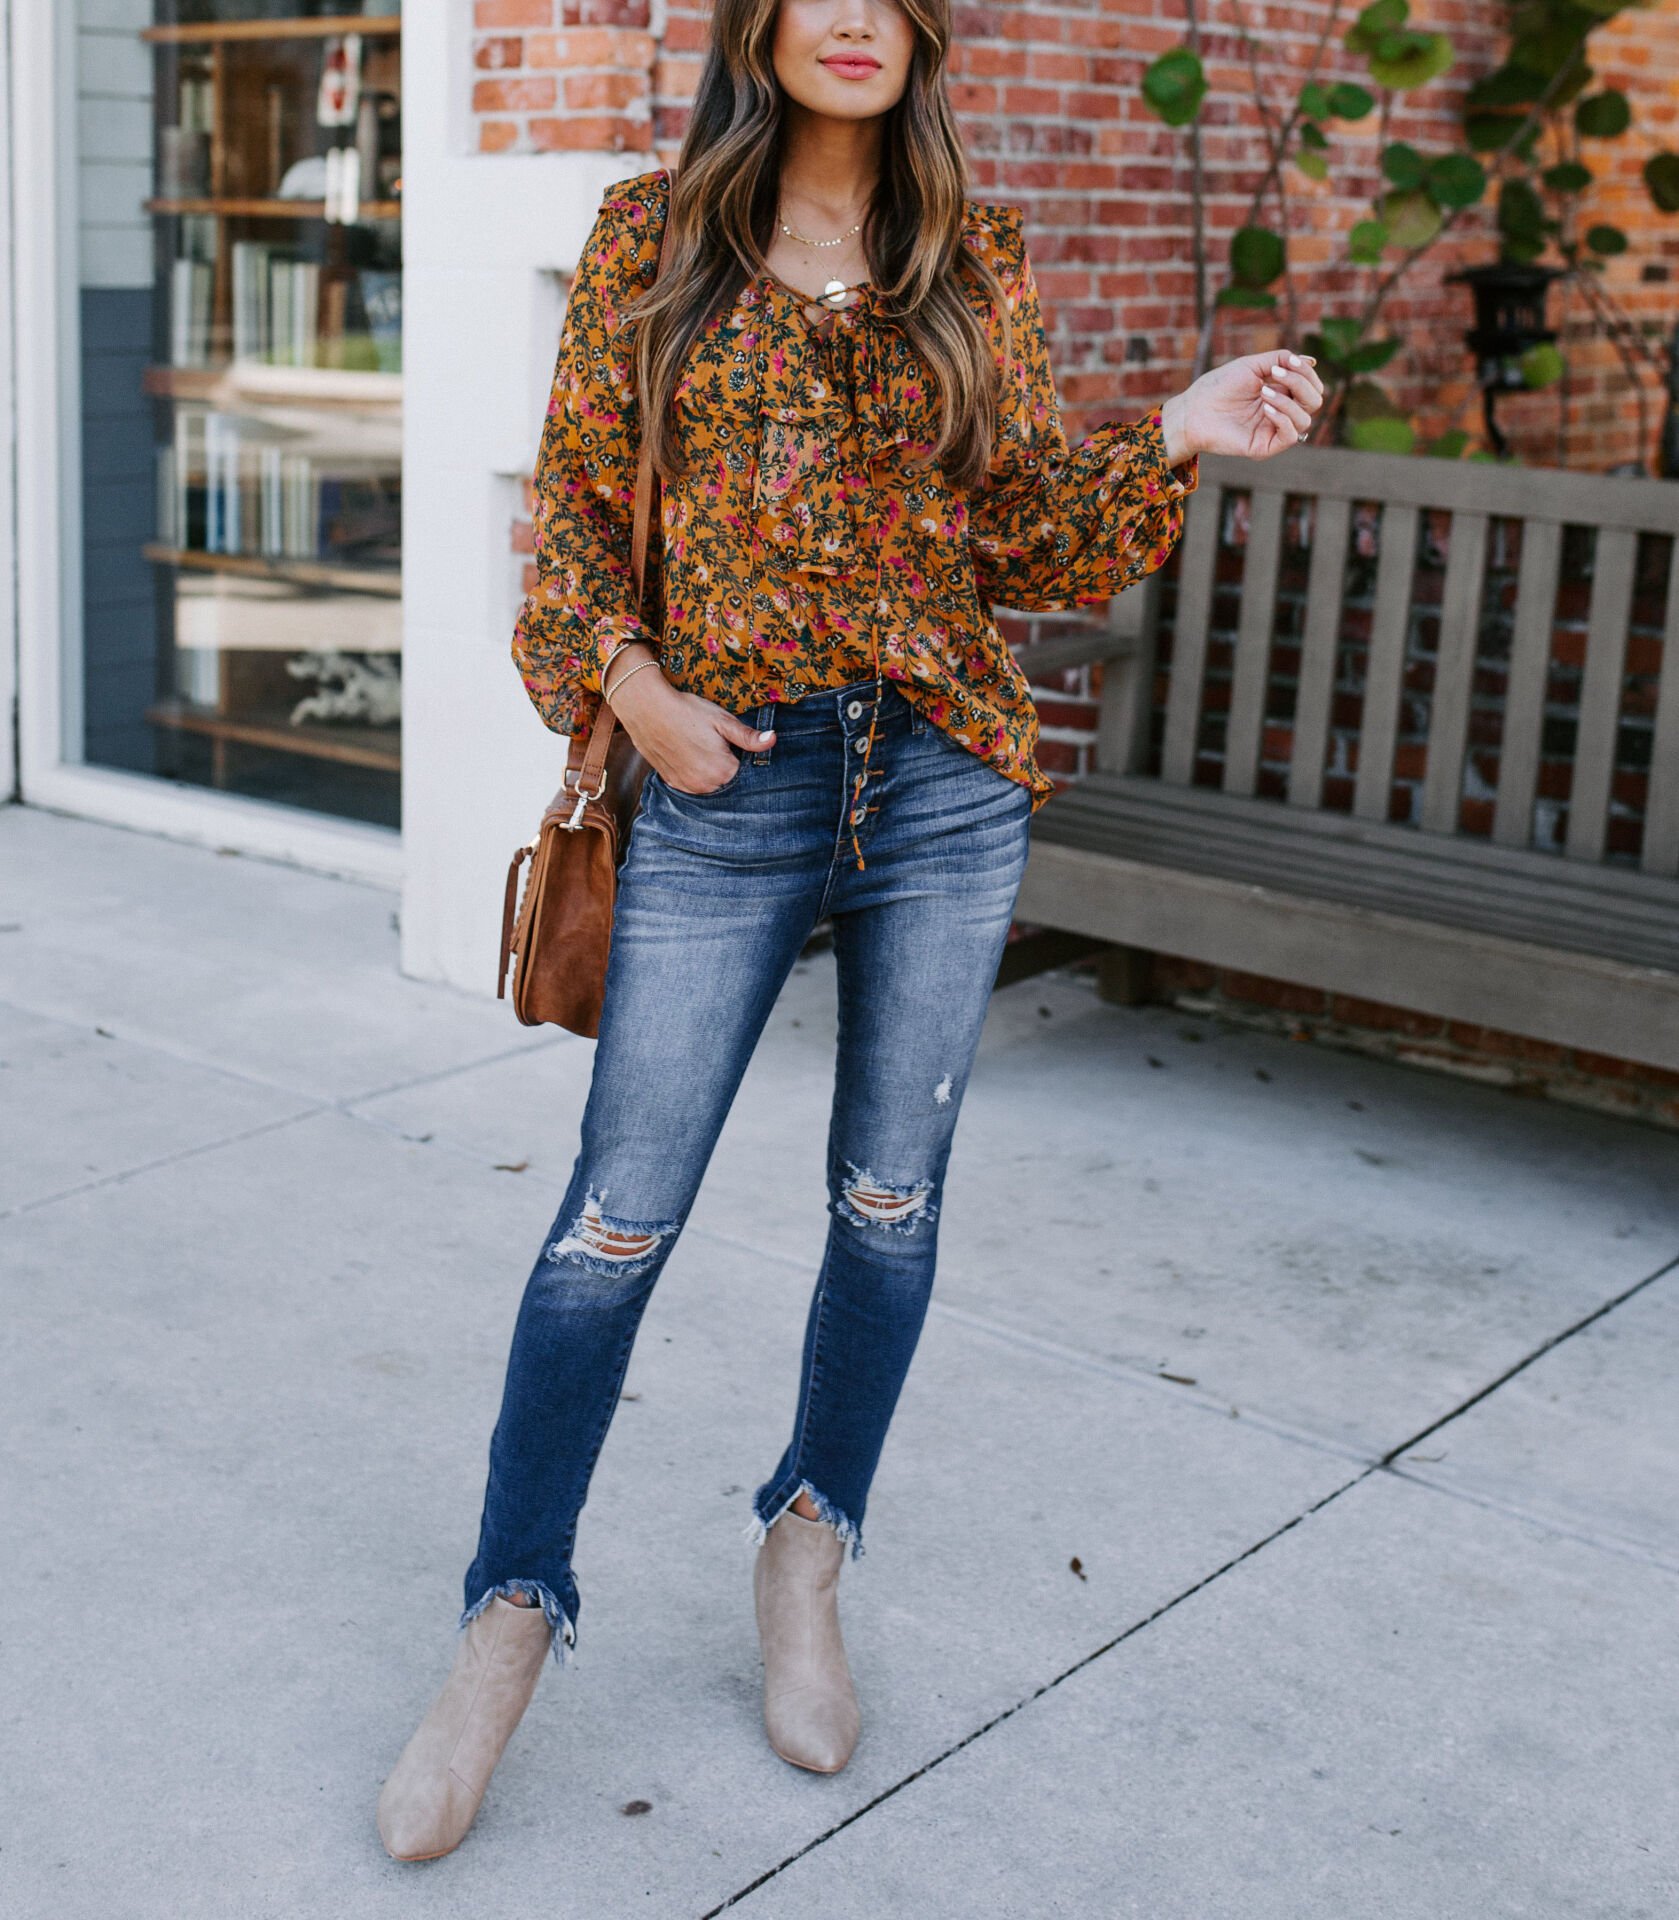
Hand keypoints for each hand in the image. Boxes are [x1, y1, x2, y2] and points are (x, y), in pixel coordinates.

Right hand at [606, 655, 774, 794]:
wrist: (646, 708)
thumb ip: (748, 737)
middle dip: (724, 763)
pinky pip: (690, 781)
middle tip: (709, 740)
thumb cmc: (686, 711)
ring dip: (708, 769)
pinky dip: (692, 771)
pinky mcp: (672, 781)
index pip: (743, 769)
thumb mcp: (722, 721)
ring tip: (697, 744)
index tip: (726, 739)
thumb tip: (773, 739)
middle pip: (726, 778)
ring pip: (708, 782)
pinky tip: (686, 751)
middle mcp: (705, 786)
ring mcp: (686, 786)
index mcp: (723, 772)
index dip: (737, 752)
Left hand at [1161, 350, 1325, 463]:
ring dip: (1288, 400)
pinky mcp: (1265, 447)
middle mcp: (1281, 413)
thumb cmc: (1220, 386)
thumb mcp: (1253, 365)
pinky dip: (1283, 418)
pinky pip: (1291, 436)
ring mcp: (1274, 431)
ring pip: (1306, 419)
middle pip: (1314, 401)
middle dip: (1301, 383)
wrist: (1194, 409)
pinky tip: (1266, 407)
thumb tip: (1311, 361)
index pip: (1312, 386)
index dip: (1306, 372)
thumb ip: (1282, 359)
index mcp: (1281, 393)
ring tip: (1264, 392)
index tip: (1287, 361)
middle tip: (1276, 374)